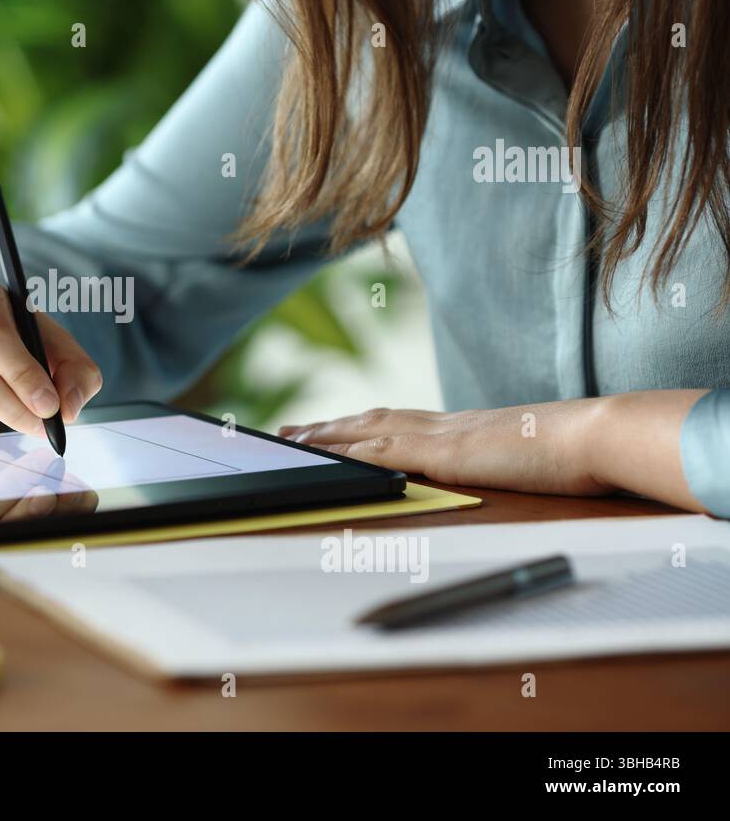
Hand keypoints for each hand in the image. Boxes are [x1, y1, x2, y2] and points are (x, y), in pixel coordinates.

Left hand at [280, 400, 615, 495]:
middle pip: (372, 419)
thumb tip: (502, 468)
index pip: (399, 420)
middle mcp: (445, 425)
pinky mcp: (445, 454)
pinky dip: (350, 453)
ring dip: (327, 436)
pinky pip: (385, 452)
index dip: (361, 424)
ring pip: (368, 430)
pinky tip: (325, 457)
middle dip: (329, 427)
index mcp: (463, 427)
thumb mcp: (529, 456)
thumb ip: (506, 459)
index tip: (333, 426)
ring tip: (292, 440)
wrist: (597, 436)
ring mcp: (443, 436)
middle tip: (289, 431)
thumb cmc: (576, 450)